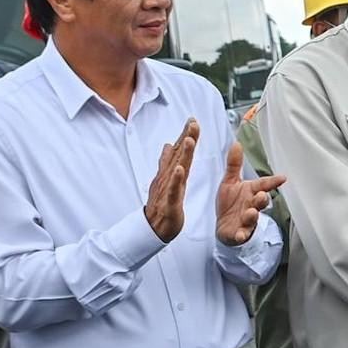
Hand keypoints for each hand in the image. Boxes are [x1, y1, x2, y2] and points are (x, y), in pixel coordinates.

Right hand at [144, 118, 199, 242]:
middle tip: (193, 122)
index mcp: (170, 173)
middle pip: (178, 155)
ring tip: (190, 139)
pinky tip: (179, 169)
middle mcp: (167, 177)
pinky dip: (175, 179)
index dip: (186, 135)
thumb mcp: (166, 180)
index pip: (179, 151)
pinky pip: (172, 189)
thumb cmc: (162, 204)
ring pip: (176, 169)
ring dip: (182, 154)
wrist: (154, 227)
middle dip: (186, 138)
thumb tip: (169, 145)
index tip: (193, 120)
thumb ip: (168, 162)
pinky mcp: (169, 202)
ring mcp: (167, 188)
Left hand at [216, 140, 286, 245]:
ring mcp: (247, 220)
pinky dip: (241, 235)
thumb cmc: (230, 203)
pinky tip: (239, 234)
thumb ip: (234, 164)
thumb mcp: (229, 182)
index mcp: (251, 191)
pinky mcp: (239, 233)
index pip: (263, 184)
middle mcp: (252, 205)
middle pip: (260, 201)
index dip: (273, 181)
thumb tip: (236, 143)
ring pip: (252, 218)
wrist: (224, 226)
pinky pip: (241, 234)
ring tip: (252, 212)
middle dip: (262, 199)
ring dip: (252, 215)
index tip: (283, 178)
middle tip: (262, 194)